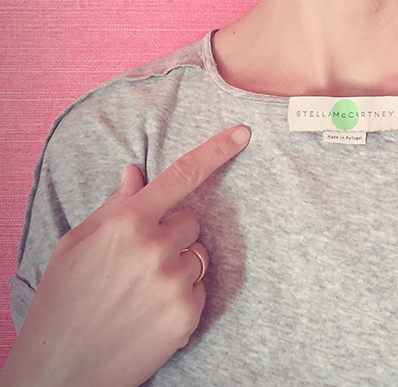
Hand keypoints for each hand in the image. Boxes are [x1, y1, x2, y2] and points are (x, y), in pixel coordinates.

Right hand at [0, 124, 251, 386]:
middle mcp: (155, 247)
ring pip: (198, 256)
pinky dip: (181, 297)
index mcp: (127, 222)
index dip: (217, 150)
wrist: (56, 373)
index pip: (182, 175)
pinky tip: (148, 314)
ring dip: (178, 267)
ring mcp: (173, 282)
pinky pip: (199, 289)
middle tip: (137, 263)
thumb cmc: (61, 304)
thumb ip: (114, 206)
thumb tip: (136, 174)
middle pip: (191, 222)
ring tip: (139, 293)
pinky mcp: (186, 314)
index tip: (244, 133)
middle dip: (172, 235)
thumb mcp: (75, 246)